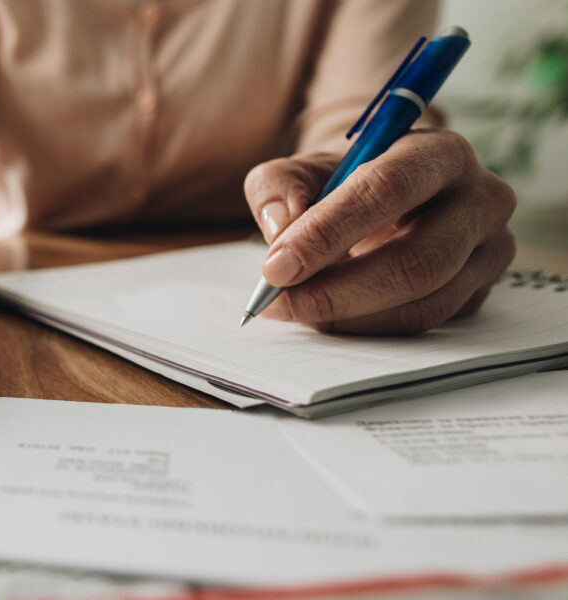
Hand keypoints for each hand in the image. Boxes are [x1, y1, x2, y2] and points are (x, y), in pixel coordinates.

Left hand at [243, 129, 515, 333]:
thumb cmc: (344, 181)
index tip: (276, 266)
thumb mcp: (300, 170)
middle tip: (279, 302)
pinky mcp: (480, 290)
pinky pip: (425, 322)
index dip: (328, 232)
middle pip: (416, 260)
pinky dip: (368, 327)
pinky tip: (329, 318)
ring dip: (349, 317)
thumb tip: (281, 229)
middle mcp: (480, 200)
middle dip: (337, 290)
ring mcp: (489, 250)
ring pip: (423, 302)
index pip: (387, 190)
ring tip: (295, 309)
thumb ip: (277, 188)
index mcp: (439, 153)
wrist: (387, 198)